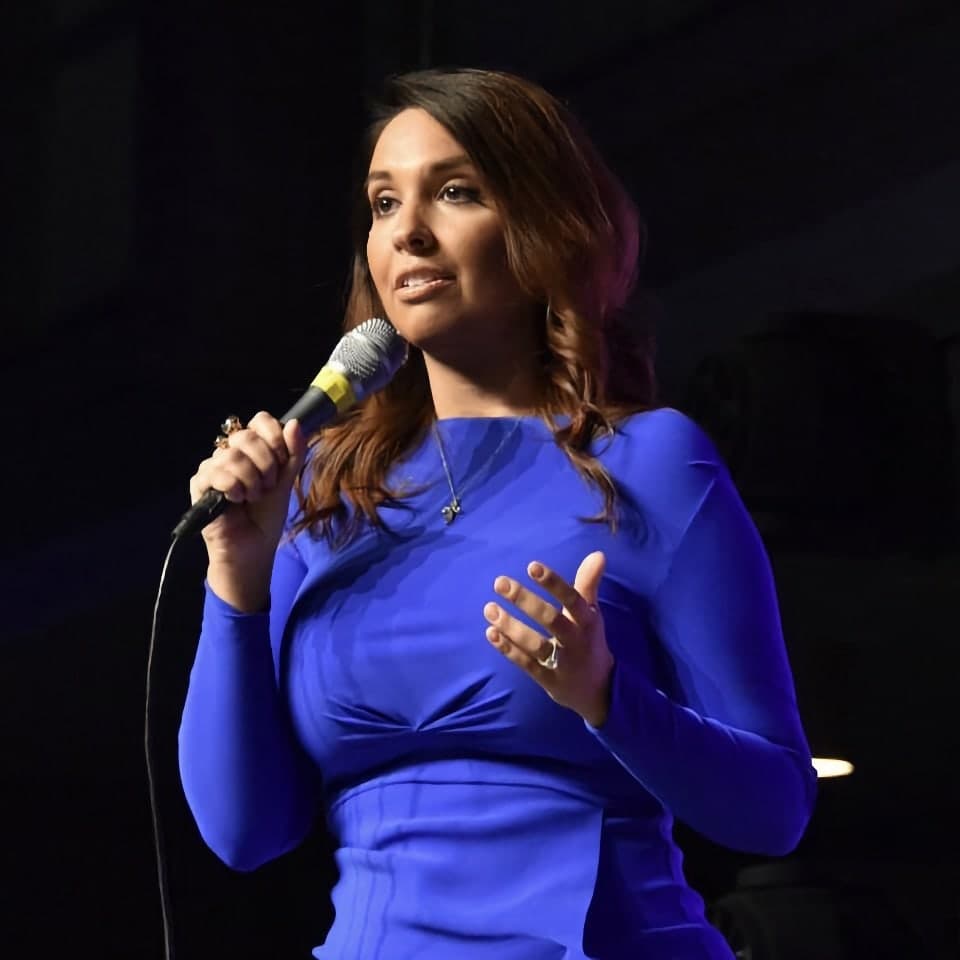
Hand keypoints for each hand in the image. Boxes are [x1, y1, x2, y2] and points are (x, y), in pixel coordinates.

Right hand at [188, 411, 305, 610]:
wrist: (253, 548)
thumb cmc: (267, 517)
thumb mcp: (286, 482)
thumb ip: (293, 454)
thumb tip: (294, 423)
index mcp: (252, 450)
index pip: (259, 420)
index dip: (273, 436)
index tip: (281, 460)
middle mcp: (230, 454)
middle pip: (245, 436)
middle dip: (265, 463)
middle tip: (267, 486)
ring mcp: (213, 468)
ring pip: (230, 455)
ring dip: (250, 479)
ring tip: (252, 497)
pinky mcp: (199, 486)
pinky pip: (214, 472)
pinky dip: (232, 487)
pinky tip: (236, 501)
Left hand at [483, 551, 613, 726]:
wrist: (599, 689)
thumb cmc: (589, 640)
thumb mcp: (591, 612)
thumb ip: (588, 583)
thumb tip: (598, 554)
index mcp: (587, 621)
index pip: (572, 599)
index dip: (553, 583)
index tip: (531, 566)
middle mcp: (575, 641)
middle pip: (550, 620)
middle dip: (525, 600)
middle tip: (500, 582)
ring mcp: (562, 663)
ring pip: (535, 644)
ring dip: (510, 626)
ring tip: (489, 608)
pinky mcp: (548, 680)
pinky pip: (526, 664)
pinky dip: (508, 649)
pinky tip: (491, 633)